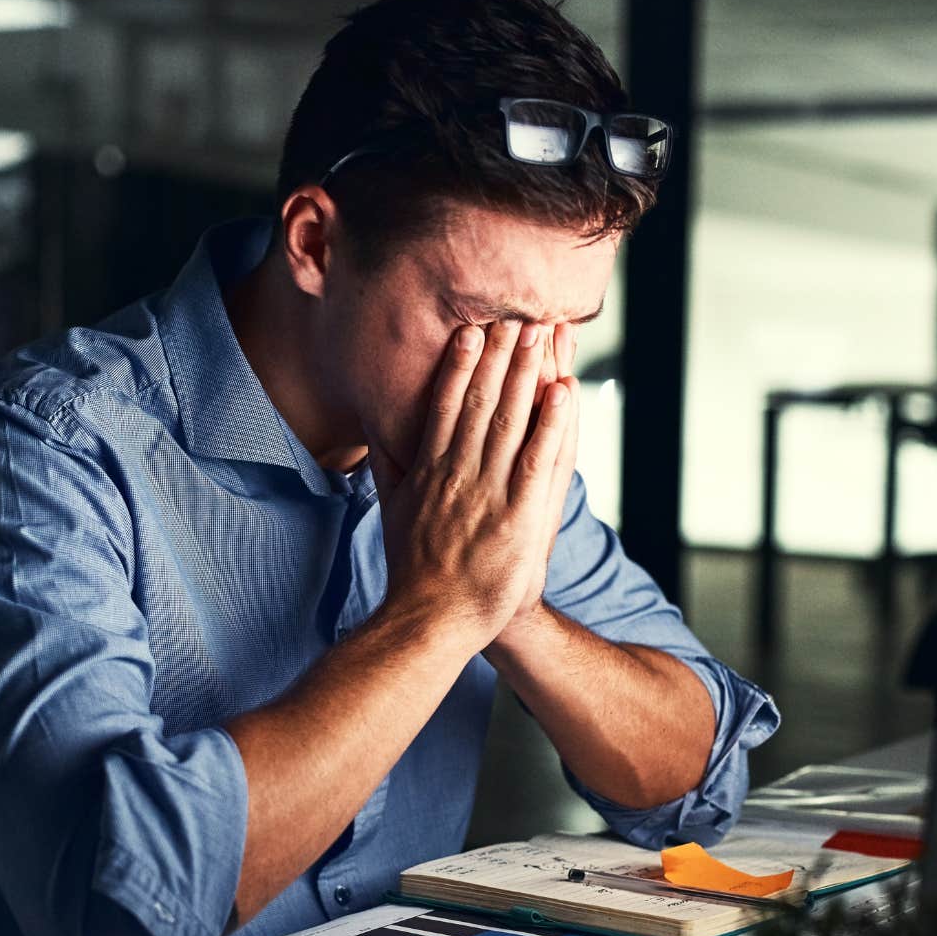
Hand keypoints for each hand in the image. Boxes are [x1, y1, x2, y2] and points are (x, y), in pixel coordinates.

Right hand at [366, 319, 579, 646]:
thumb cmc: (413, 569)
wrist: (431, 622)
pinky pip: (538, 461)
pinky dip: (551, 424)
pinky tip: (563, 392)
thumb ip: (387, 464)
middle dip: (501, 355)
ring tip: (542, 334)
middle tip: (518, 314)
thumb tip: (374, 425)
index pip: (447, 405)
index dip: (462, 363)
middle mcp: (458, 474)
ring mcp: (489, 493)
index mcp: (430, 470)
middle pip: (483, 401)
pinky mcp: (518, 517)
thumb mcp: (389, 510)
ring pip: (511, 421)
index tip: (473, 329)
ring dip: (527, 373)